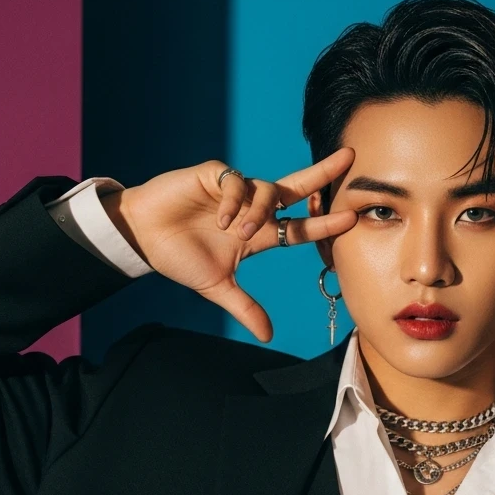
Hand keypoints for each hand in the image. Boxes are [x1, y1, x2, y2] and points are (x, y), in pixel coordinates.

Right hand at [105, 149, 358, 342]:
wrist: (143, 237)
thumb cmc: (180, 257)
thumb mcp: (217, 287)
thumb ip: (245, 307)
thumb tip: (268, 335)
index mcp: (259, 233)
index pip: (299, 227)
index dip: (324, 223)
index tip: (351, 218)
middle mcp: (252, 208)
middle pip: (295, 188)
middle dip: (322, 173)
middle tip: (348, 159)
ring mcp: (234, 190)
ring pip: (266, 190)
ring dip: (260, 211)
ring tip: (240, 232)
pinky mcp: (213, 176)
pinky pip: (235, 182)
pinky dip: (233, 202)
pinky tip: (219, 219)